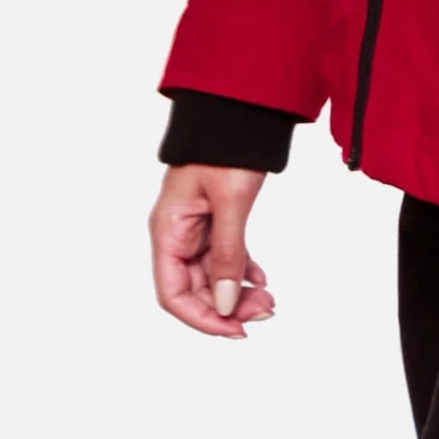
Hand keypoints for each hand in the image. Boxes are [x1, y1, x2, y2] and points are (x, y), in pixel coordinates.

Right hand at [149, 164, 276, 337]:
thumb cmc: (226, 147)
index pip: (173, 293)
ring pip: (212, 274)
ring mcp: (195, 225)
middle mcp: (177, 232)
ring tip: (269, 300)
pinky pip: (223, 255)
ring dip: (238, 291)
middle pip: (194, 287)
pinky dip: (241, 269)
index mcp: (168, 230)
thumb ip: (228, 255)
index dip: (201, 318)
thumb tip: (227, 304)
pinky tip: (261, 279)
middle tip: (265, 311)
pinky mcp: (214, 216)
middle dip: (227, 305)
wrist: (238, 109)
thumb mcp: (230, 203)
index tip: (235, 329)